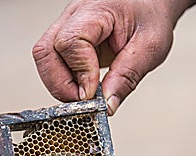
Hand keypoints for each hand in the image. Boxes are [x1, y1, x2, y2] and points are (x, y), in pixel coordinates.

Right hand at [32, 0, 191, 113]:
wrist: (149, 4)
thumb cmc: (150, 16)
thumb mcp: (150, 47)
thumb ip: (127, 77)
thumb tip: (107, 105)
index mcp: (97, 10)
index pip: (71, 42)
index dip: (80, 72)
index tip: (93, 93)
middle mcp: (75, 16)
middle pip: (46, 51)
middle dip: (61, 85)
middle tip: (84, 101)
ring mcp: (66, 27)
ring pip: (44, 59)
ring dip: (59, 85)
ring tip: (83, 96)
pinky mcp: (66, 41)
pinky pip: (52, 64)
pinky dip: (63, 82)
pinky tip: (82, 88)